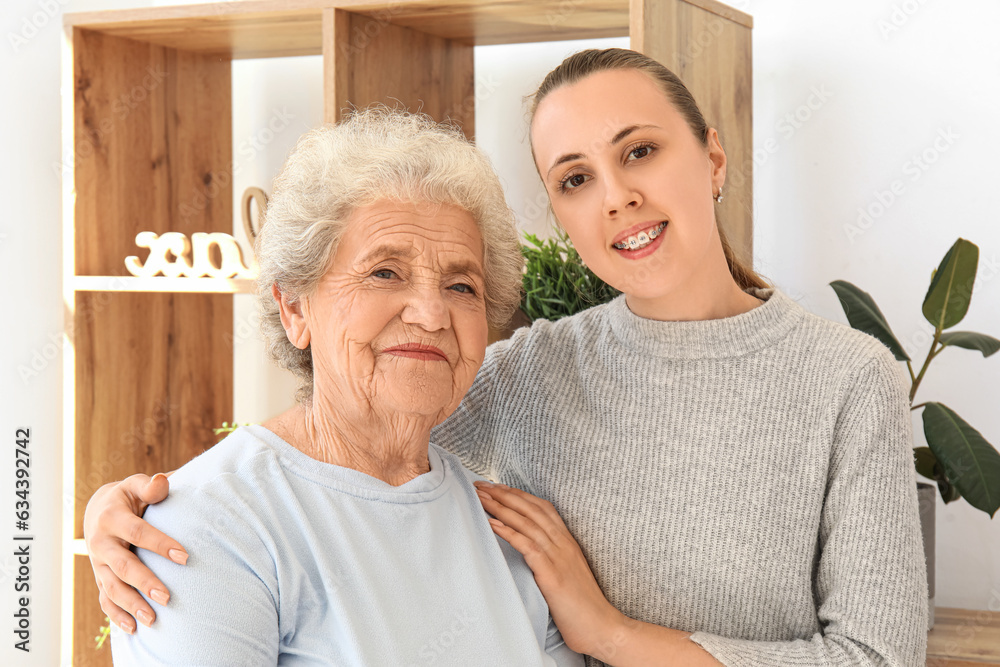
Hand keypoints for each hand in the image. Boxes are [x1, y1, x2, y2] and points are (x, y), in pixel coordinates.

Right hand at [83, 473, 184, 632]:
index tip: (185, 557)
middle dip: (145, 582)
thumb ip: (150, 486)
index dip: (161, 545)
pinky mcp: (99, 576)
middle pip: (123, 566)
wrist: (99, 509)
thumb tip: (163, 481)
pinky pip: (105, 599)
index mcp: (112, 518)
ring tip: (153, 620)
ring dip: (132, 606)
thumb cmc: (128, 496)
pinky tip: (134, 628)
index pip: (138, 533)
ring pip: (112, 588)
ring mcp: (98, 563)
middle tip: (168, 597)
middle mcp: (100, 543)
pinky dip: (117, 615)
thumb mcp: (136, 485)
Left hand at [473, 481, 624, 654]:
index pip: (541, 507)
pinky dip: (508, 532)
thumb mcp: (566, 574)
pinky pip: (527, 546)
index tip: (497, 486)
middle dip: (504, 494)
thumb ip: (551, 559)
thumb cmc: (582, 607)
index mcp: (567, 542)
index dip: (518, 494)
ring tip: (480, 498)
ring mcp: (558, 557)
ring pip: (527, 523)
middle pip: (531, 509)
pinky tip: (492, 523)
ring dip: (500, 507)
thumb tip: (530, 552)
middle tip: (480, 485)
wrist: (602, 628)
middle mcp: (563, 544)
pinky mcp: (552, 574)